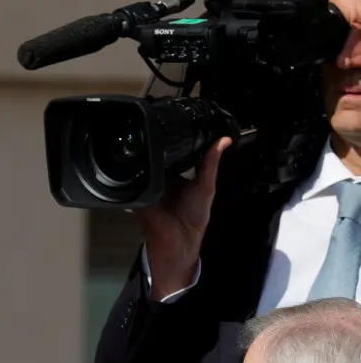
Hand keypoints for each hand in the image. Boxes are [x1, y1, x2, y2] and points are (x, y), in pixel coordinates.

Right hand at [137, 136, 229, 300]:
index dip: (177, 140)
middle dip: (161, 144)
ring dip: (149, 155)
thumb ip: (211, 162)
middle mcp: (161, 179)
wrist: (178, 239)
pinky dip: (141, 169)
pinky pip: (137, 178)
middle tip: (163, 124)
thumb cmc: (194, 216)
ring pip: (147, 165)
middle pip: (158, 157)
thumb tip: (224, 140)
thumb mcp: (206, 185)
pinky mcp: (137, 193)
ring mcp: (148, 185)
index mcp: (176, 176)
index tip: (180, 122)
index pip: (174, 154)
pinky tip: (143, 157)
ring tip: (152, 134)